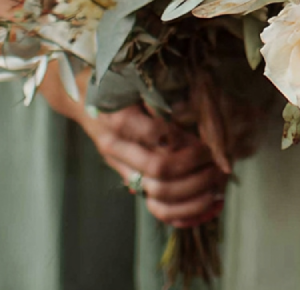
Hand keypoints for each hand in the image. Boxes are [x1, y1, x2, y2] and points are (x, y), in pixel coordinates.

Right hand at [39, 66, 227, 227]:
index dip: (187, 143)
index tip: (210, 142)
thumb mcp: (137, 85)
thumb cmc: (116, 85)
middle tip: (218, 163)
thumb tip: (201, 123)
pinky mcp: (129, 180)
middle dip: (195, 169)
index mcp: (121, 120)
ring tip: (217, 186)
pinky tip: (207, 209)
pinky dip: (184, 214)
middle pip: (159, 169)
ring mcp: (122, 167)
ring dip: (194, 194)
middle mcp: (118, 148)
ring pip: (158, 195)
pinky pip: (156, 208)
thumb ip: (164, 103)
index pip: (158, 137)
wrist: (81, 99)